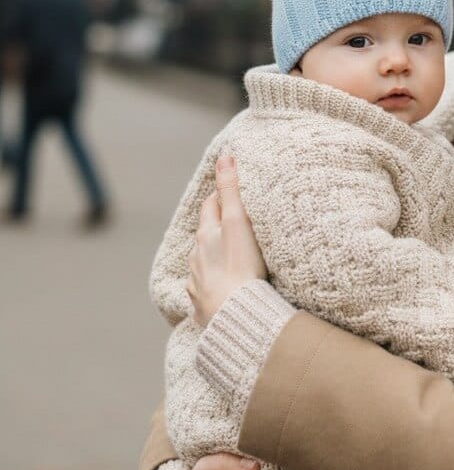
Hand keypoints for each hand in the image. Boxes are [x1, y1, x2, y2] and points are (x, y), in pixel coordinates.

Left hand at [187, 156, 266, 325]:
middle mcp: (196, 257)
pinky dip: (211, 285)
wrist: (236, 313)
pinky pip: (204, 290)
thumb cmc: (241, 266)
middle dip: (215, 228)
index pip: (210, 207)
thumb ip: (230, 189)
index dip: (220, 197)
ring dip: (212, 257)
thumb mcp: (238, 221)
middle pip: (204, 235)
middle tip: (232, 224)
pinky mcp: (202, 305)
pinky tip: (221, 290)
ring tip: (229, 258)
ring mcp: (198, 282)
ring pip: (202, 263)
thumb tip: (224, 156)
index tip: (229, 194)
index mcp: (206, 235)